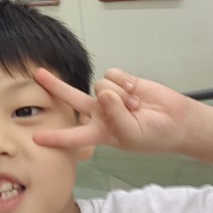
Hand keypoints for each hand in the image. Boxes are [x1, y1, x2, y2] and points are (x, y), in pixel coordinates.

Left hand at [32, 68, 193, 153]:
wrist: (176, 121)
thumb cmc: (154, 135)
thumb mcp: (131, 135)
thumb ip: (116, 115)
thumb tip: (104, 92)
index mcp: (100, 132)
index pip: (73, 136)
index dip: (56, 138)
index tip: (36, 138)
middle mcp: (100, 113)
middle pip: (72, 98)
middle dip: (55, 86)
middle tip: (38, 74)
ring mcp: (109, 96)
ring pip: (100, 86)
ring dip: (119, 95)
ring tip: (135, 107)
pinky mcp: (121, 82)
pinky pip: (112, 75)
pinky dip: (124, 82)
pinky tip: (135, 91)